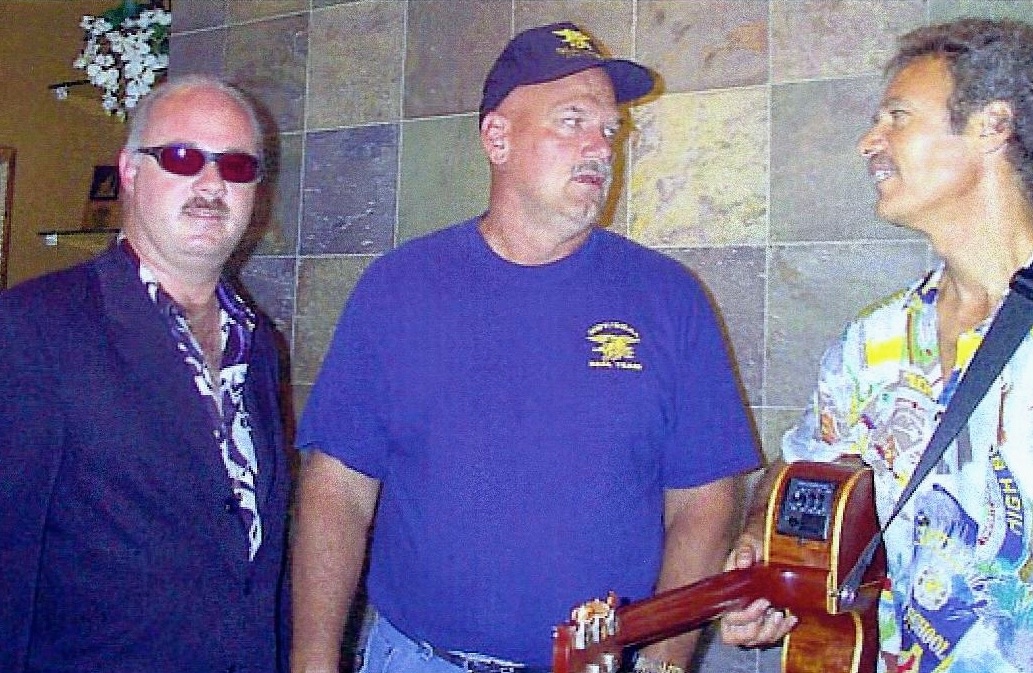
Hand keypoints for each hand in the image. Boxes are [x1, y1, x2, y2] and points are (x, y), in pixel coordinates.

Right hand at [718, 533, 797, 647]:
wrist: (765, 552)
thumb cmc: (753, 550)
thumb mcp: (748, 544)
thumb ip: (744, 551)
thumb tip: (744, 562)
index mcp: (727, 597)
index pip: (728, 621)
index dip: (744, 617)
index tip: (762, 601)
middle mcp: (736, 613)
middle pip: (740, 637)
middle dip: (758, 625)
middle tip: (771, 607)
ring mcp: (751, 621)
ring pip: (757, 640)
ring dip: (771, 630)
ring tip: (780, 612)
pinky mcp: (765, 623)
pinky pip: (772, 637)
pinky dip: (783, 630)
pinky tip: (791, 617)